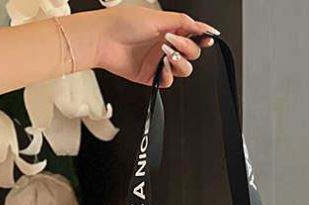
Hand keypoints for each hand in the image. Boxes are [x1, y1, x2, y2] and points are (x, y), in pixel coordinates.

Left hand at [87, 6, 217, 87]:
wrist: (101, 40)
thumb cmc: (121, 24)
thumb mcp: (157, 18)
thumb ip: (182, 22)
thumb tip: (203, 26)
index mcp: (168, 29)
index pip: (192, 35)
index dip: (202, 37)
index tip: (207, 38)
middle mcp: (165, 45)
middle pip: (192, 54)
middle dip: (187, 50)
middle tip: (173, 43)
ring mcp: (159, 62)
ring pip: (184, 69)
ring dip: (180, 63)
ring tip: (166, 55)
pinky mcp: (152, 77)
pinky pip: (169, 81)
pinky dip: (167, 75)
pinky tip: (160, 68)